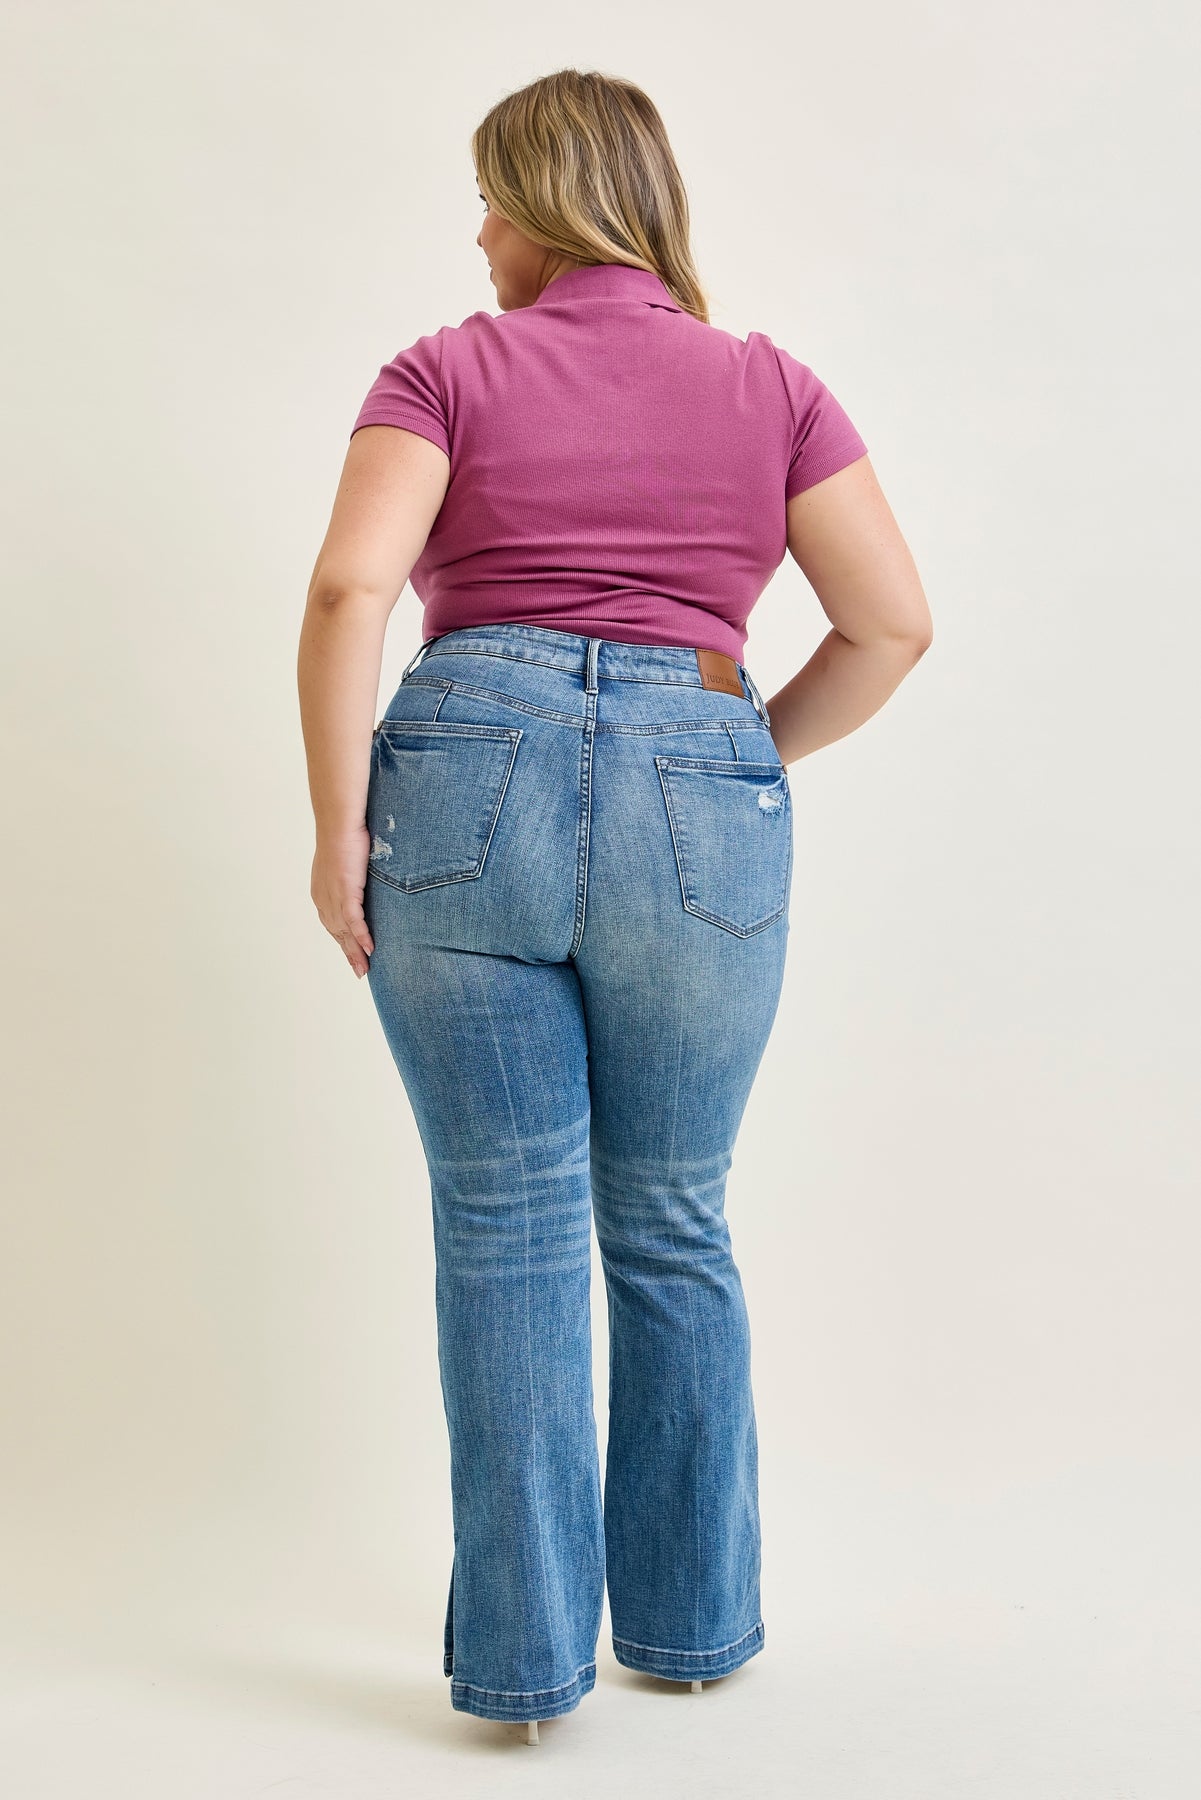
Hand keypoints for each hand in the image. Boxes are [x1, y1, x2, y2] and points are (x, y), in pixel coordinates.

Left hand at [311, 825, 374, 978]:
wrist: (340, 821)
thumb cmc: (345, 834)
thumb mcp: (346, 859)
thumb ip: (351, 874)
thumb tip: (362, 878)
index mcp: (321, 891)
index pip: (332, 923)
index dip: (342, 941)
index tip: (353, 955)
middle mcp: (323, 897)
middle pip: (336, 933)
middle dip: (348, 954)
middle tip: (360, 971)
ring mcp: (333, 895)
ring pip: (344, 932)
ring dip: (355, 952)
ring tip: (365, 968)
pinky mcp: (345, 891)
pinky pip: (353, 921)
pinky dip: (361, 937)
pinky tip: (369, 949)